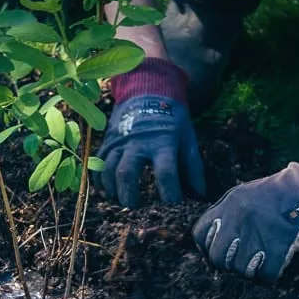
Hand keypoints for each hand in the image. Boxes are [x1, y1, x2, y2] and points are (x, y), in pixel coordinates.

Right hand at [97, 58, 204, 207]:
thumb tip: (199, 194)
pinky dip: (100, 179)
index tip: (173, 207)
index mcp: (162, 141)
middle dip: (129, 194)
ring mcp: (119, 140)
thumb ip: (193, 166)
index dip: (170, 193)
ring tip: (120, 201)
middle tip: (134, 209)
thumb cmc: (171, 118)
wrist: (148, 90)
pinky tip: (107, 191)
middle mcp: (137, 141)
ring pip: (108, 169)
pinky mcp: (108, 140)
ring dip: (112, 189)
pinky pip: (98, 163)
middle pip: (127, 172)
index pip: (166, 172)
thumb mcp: (187, 137)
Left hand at [192, 138, 298, 282]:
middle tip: (239, 259)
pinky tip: (274, 264)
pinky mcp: (279, 248)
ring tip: (260, 258)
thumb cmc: (279, 192)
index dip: (206, 246)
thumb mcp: (244, 193)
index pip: (200, 234)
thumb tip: (210, 239)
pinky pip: (264, 276)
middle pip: (217, 257)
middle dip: (226, 263)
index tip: (217, 250)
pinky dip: (269, 275)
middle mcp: (239, 220)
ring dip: (250, 270)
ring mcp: (258, 234)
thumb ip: (225, 213)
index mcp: (229, 205)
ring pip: (241, 270)